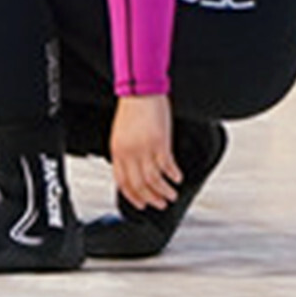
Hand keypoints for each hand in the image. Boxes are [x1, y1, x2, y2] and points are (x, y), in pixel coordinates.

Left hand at [108, 94, 178, 211]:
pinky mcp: (159, 143)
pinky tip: (178, 178)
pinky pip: (167, 166)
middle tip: (160, 204)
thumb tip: (134, 169)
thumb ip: (126, 153)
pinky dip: (173, 175)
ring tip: (171, 195)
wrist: (140, 91)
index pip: (122, 182)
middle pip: (138, 185)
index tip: (141, 204)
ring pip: (153, 180)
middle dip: (150, 199)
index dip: (132, 197)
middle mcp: (129, 153)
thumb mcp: (121, 135)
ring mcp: (144, 149)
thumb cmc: (131, 110)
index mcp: (117, 152)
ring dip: (164, 191)